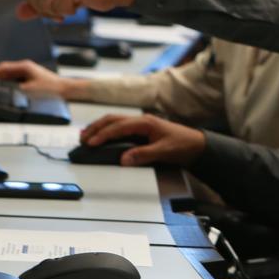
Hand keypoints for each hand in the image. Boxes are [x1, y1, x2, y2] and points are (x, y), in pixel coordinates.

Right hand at [0, 59, 86, 98]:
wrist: (63, 89)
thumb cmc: (50, 87)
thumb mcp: (29, 89)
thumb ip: (14, 88)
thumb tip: (3, 89)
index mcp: (24, 66)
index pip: (4, 67)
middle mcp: (25, 67)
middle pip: (5, 70)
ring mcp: (27, 72)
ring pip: (9, 75)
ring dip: (0, 79)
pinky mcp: (30, 78)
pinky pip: (15, 79)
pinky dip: (7, 83)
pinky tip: (3, 89)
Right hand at [80, 114, 205, 166]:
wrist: (196, 145)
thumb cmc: (183, 145)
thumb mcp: (164, 151)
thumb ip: (144, 155)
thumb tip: (123, 159)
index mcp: (145, 123)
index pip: (119, 126)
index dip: (103, 134)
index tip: (91, 143)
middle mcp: (141, 121)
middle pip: (113, 120)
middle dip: (96, 128)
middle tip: (82, 139)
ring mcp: (141, 125)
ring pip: (115, 122)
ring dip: (100, 128)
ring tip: (86, 136)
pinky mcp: (141, 131)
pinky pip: (120, 128)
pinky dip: (108, 131)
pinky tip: (102, 137)